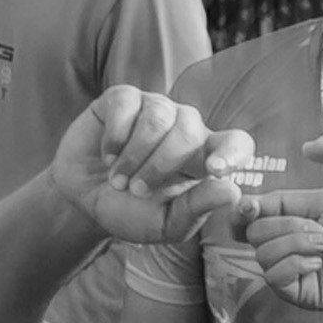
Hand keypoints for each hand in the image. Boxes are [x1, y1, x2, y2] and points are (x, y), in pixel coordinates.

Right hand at [52, 85, 261, 249]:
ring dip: (134, 156)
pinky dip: (114, 138)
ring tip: (118, 179)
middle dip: (158, 167)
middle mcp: (185, 127)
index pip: (238, 143)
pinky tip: (108, 155)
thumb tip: (232, 191)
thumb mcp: (165, 223)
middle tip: (136, 191)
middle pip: (188, 132)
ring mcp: (155, 108)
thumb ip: (197, 209)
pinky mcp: (123, 99)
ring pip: (157, 119)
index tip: (214, 170)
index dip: (232, 153)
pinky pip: (126, 106)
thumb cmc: (132, 211)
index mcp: (205, 157)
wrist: (85, 201)